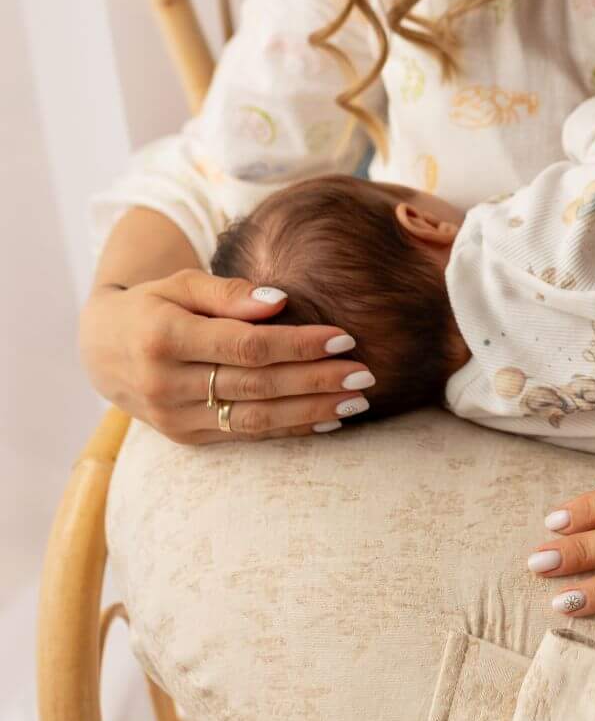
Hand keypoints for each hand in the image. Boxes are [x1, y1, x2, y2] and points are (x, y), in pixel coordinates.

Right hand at [78, 270, 374, 444]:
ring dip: (311, 411)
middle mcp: (167, 383)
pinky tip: (327, 420)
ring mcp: (175, 417)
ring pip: (255, 419)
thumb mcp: (181, 283)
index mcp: (164, 336)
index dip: (298, 344)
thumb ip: (227, 291)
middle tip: (366, 374)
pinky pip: (246, 436)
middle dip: (316, 380)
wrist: (103, 350)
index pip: (246, 345)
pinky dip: (289, 430)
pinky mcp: (186, 438)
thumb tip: (280, 301)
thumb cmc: (154, 304)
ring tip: (356, 402)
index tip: (344, 338)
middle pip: (257, 385)